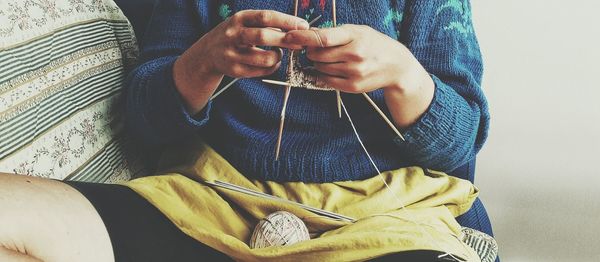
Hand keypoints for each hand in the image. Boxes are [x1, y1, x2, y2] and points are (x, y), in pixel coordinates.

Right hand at [173, 10, 308, 112]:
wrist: (208, 53)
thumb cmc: (235, 35)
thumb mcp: (245, 22)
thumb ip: (266, 23)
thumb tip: (297, 27)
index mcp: (239, 18)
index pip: (265, 17)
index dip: (286, 21)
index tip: (303, 25)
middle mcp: (233, 35)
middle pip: (263, 36)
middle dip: (285, 40)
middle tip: (299, 43)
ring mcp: (232, 54)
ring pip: (263, 58)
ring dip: (278, 57)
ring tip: (280, 54)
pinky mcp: (234, 70)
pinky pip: (260, 71)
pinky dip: (272, 67)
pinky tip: (273, 63)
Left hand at [284, 25, 434, 127]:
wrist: (397, 67)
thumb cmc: (374, 45)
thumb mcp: (359, 31)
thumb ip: (336, 33)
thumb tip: (308, 35)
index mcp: (355, 36)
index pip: (323, 37)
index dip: (303, 37)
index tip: (290, 36)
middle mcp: (355, 54)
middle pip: (317, 55)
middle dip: (311, 52)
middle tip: (315, 50)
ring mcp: (354, 72)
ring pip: (320, 68)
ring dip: (318, 64)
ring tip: (329, 59)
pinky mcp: (352, 86)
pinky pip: (326, 81)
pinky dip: (322, 75)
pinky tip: (328, 70)